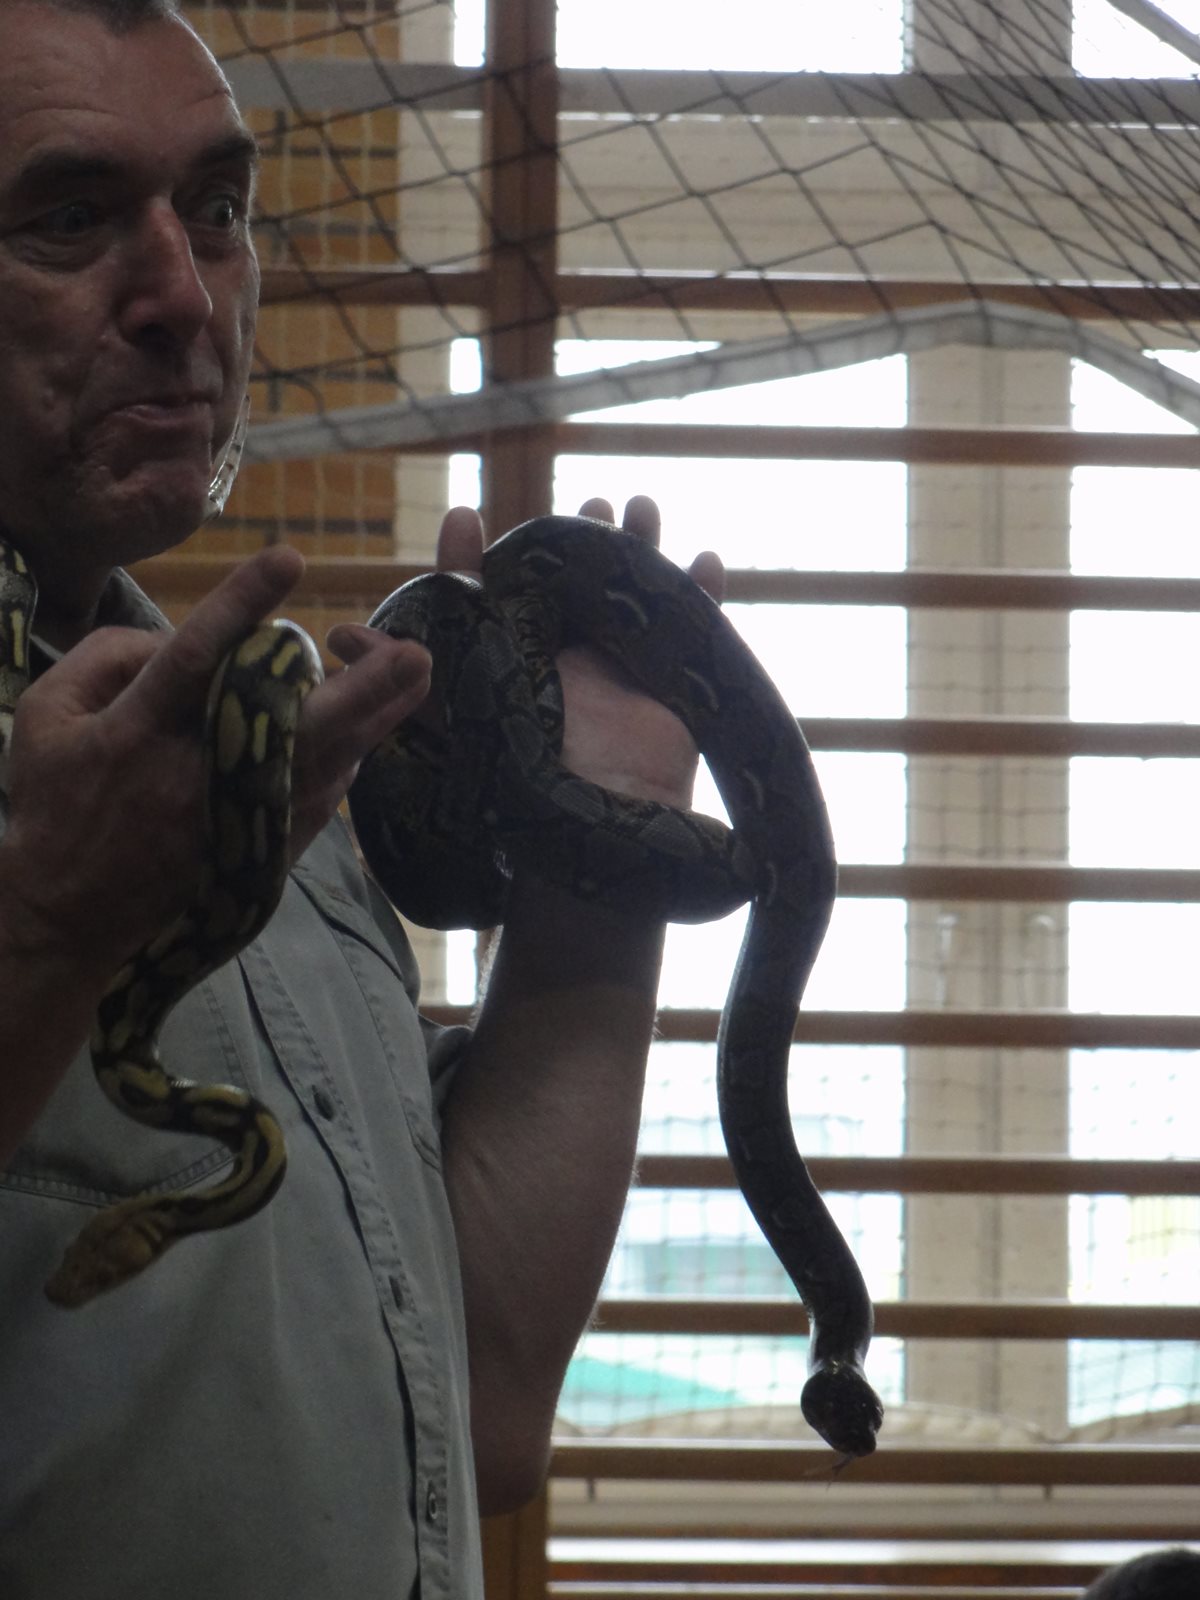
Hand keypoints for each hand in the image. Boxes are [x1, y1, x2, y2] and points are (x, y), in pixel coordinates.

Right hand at [1, 547, 429, 980]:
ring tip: (412, 673)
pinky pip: (324, 792)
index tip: (289, 557)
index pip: (195, 657)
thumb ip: (106, 657)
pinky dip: (347, 753)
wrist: (70, 917)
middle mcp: (201, 776)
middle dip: (360, 690)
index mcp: (138, 733)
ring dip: (374, 717)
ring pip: (326, 761)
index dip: (242, 606)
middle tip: (414, 653)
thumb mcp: (46, 718)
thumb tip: (178, 633)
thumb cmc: (57, 804)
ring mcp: (243, 818)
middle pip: (295, 726)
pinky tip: (363, 723)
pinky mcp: (268, 848)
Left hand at [434, 497, 723, 810]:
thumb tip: (381, 589)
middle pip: (583, 588)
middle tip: (595, 502)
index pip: (508, 598)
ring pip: (639, 600)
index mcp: (522, 662)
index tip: (490, 515)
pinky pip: (697, 634)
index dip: (501, 558)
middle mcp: (572, 664)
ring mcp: (626, 674)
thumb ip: (435, 639)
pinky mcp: (673, 690)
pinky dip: (704, 595)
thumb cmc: (524, 768)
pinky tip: (708, 559)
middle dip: (592, 542)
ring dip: (646, 552)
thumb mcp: (464, 700)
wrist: (592, 822)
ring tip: (643, 506)